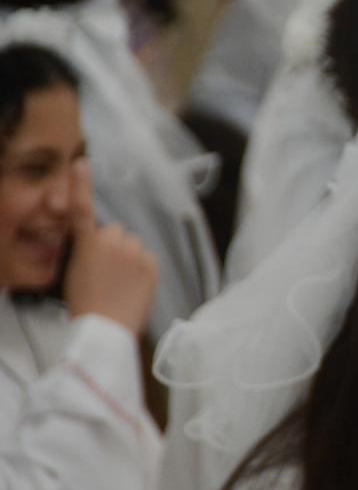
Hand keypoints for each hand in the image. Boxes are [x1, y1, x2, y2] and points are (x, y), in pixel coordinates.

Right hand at [63, 159, 157, 334]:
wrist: (105, 327)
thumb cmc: (84, 305)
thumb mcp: (73, 273)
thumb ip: (87, 251)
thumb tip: (100, 246)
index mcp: (86, 243)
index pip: (82, 208)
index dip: (81, 184)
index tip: (82, 162)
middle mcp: (112, 241)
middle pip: (115, 231)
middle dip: (113, 244)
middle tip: (107, 271)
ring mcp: (135, 252)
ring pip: (133, 244)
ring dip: (129, 255)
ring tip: (120, 282)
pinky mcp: (151, 264)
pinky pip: (147, 257)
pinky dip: (142, 267)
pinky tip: (133, 286)